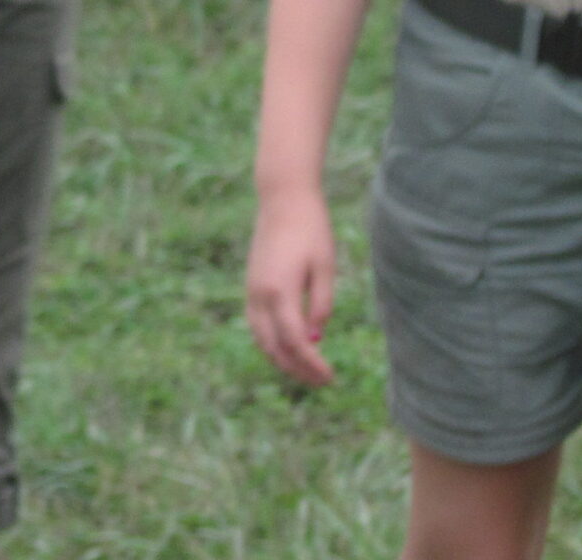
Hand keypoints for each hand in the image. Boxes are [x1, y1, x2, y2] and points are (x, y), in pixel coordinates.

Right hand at [245, 184, 337, 385]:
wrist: (283, 199)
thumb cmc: (311, 230)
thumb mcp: (324, 267)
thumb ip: (320, 305)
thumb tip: (316, 338)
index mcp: (279, 291)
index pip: (295, 341)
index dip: (312, 364)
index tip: (330, 377)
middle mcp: (259, 294)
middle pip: (273, 347)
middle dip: (297, 369)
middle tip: (322, 382)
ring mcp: (251, 290)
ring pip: (261, 339)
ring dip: (281, 360)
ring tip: (306, 372)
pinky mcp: (251, 285)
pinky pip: (256, 325)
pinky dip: (270, 343)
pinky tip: (288, 348)